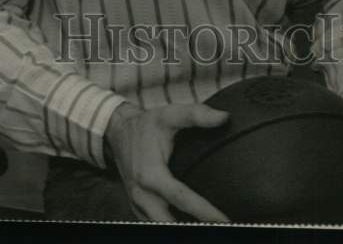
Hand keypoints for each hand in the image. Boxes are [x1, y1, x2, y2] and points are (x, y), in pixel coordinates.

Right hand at [105, 102, 230, 222]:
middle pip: (168, 222)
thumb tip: (223, 117)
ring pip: (159, 227)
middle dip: (192, 228)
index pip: (181, 198)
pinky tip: (187, 223)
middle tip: (219, 228)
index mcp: (151, 174)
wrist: (118, 131)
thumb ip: (197, 115)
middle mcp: (142, 194)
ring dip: (180, 228)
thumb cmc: (146, 125)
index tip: (223, 219)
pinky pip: (153, 224)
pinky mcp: (137, 207)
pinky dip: (169, 225)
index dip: (204, 211)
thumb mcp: (170, 114)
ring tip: (207, 228)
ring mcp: (137, 203)